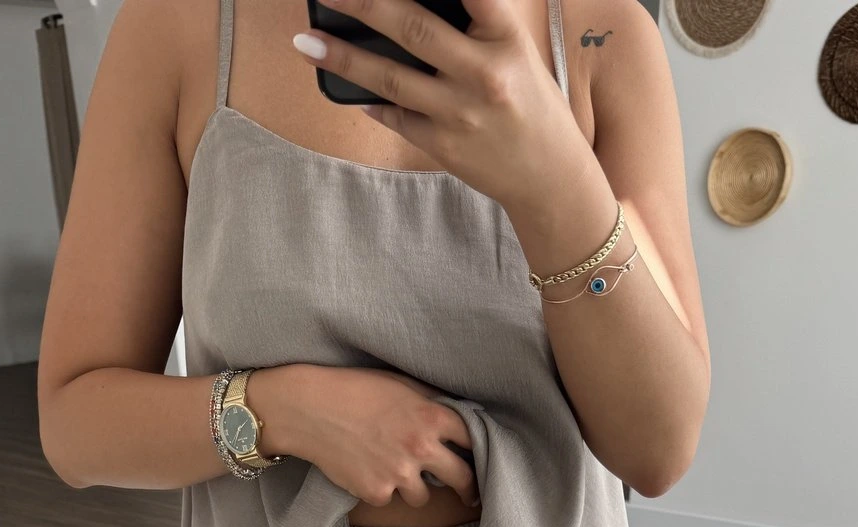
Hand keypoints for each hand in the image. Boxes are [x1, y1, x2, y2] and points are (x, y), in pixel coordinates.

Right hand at [255, 364, 478, 508]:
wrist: (309, 408)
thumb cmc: (354, 389)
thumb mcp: (400, 384)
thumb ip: (431, 402)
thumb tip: (458, 413)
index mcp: (432, 417)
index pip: (473, 440)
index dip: (478, 450)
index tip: (481, 461)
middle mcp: (421, 448)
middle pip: (462, 478)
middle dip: (468, 489)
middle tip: (469, 496)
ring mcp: (399, 474)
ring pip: (423, 497)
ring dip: (415, 489)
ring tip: (396, 472)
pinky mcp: (376, 492)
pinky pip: (389, 499)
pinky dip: (381, 490)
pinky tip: (365, 470)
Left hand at [290, 0, 586, 208]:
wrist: (551, 179)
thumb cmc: (531, 106)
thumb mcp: (515, 52)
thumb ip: (473, 24)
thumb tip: (412, 5)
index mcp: (506, 38)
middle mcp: (483, 73)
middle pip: (413, 28)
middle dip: (363, 4)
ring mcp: (460, 113)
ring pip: (391, 78)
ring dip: (343, 57)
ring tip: (306, 42)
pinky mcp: (444, 147)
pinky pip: (396, 118)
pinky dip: (370, 101)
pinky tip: (347, 89)